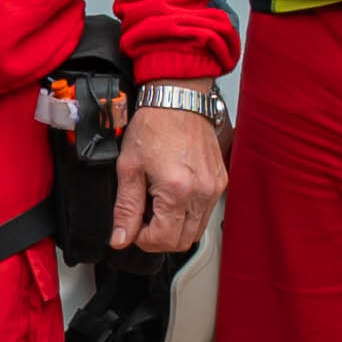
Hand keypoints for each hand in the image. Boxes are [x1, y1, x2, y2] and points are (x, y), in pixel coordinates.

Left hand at [112, 100, 228, 257]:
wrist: (177, 100)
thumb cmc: (154, 125)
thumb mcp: (129, 167)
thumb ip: (125, 208)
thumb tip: (120, 238)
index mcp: (178, 190)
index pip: (163, 240)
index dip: (142, 239)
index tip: (132, 228)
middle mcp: (202, 192)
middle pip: (183, 242)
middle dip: (159, 238)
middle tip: (142, 220)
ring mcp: (214, 188)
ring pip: (196, 231)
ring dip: (174, 228)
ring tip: (157, 206)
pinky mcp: (220, 182)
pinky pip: (205, 213)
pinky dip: (187, 214)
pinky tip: (172, 197)